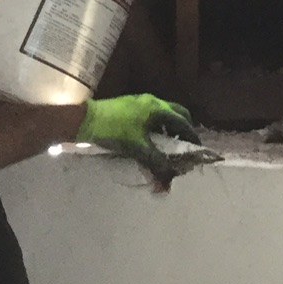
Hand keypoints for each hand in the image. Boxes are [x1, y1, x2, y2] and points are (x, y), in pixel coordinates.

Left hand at [76, 93, 197, 156]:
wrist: (85, 120)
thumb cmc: (114, 131)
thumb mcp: (137, 148)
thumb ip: (156, 162)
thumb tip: (169, 182)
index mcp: (157, 108)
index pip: (183, 121)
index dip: (191, 136)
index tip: (197, 148)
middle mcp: (151, 101)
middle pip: (176, 112)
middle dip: (183, 128)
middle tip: (184, 144)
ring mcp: (139, 101)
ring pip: (163, 113)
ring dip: (169, 126)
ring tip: (168, 143)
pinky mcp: (129, 105)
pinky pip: (151, 114)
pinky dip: (157, 125)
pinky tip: (150, 138)